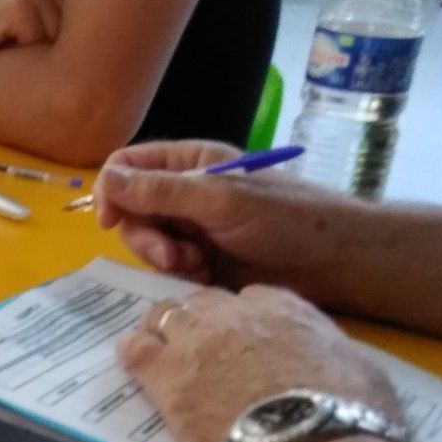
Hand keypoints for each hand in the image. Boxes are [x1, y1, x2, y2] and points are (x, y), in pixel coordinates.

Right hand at [96, 141, 360, 294]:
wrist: (335, 262)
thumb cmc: (286, 218)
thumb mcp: (221, 199)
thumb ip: (163, 191)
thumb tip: (106, 178)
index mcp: (191, 162)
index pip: (128, 166)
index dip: (111, 190)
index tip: (109, 220)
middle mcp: (187, 192)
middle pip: (132, 210)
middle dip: (144, 236)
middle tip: (170, 257)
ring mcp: (194, 228)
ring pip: (148, 243)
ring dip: (162, 258)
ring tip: (194, 267)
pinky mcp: (203, 261)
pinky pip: (168, 268)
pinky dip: (179, 275)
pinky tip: (204, 278)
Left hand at [120, 284, 400, 441]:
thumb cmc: (348, 415)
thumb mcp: (357, 371)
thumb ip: (330, 356)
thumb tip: (330, 366)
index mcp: (285, 308)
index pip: (251, 299)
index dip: (243, 320)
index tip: (244, 339)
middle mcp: (235, 314)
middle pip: (203, 302)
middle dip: (201, 321)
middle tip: (202, 348)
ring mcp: (196, 339)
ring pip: (165, 316)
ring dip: (165, 331)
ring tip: (164, 352)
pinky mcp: (166, 373)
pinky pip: (136, 349)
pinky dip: (135, 353)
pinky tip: (136, 362)